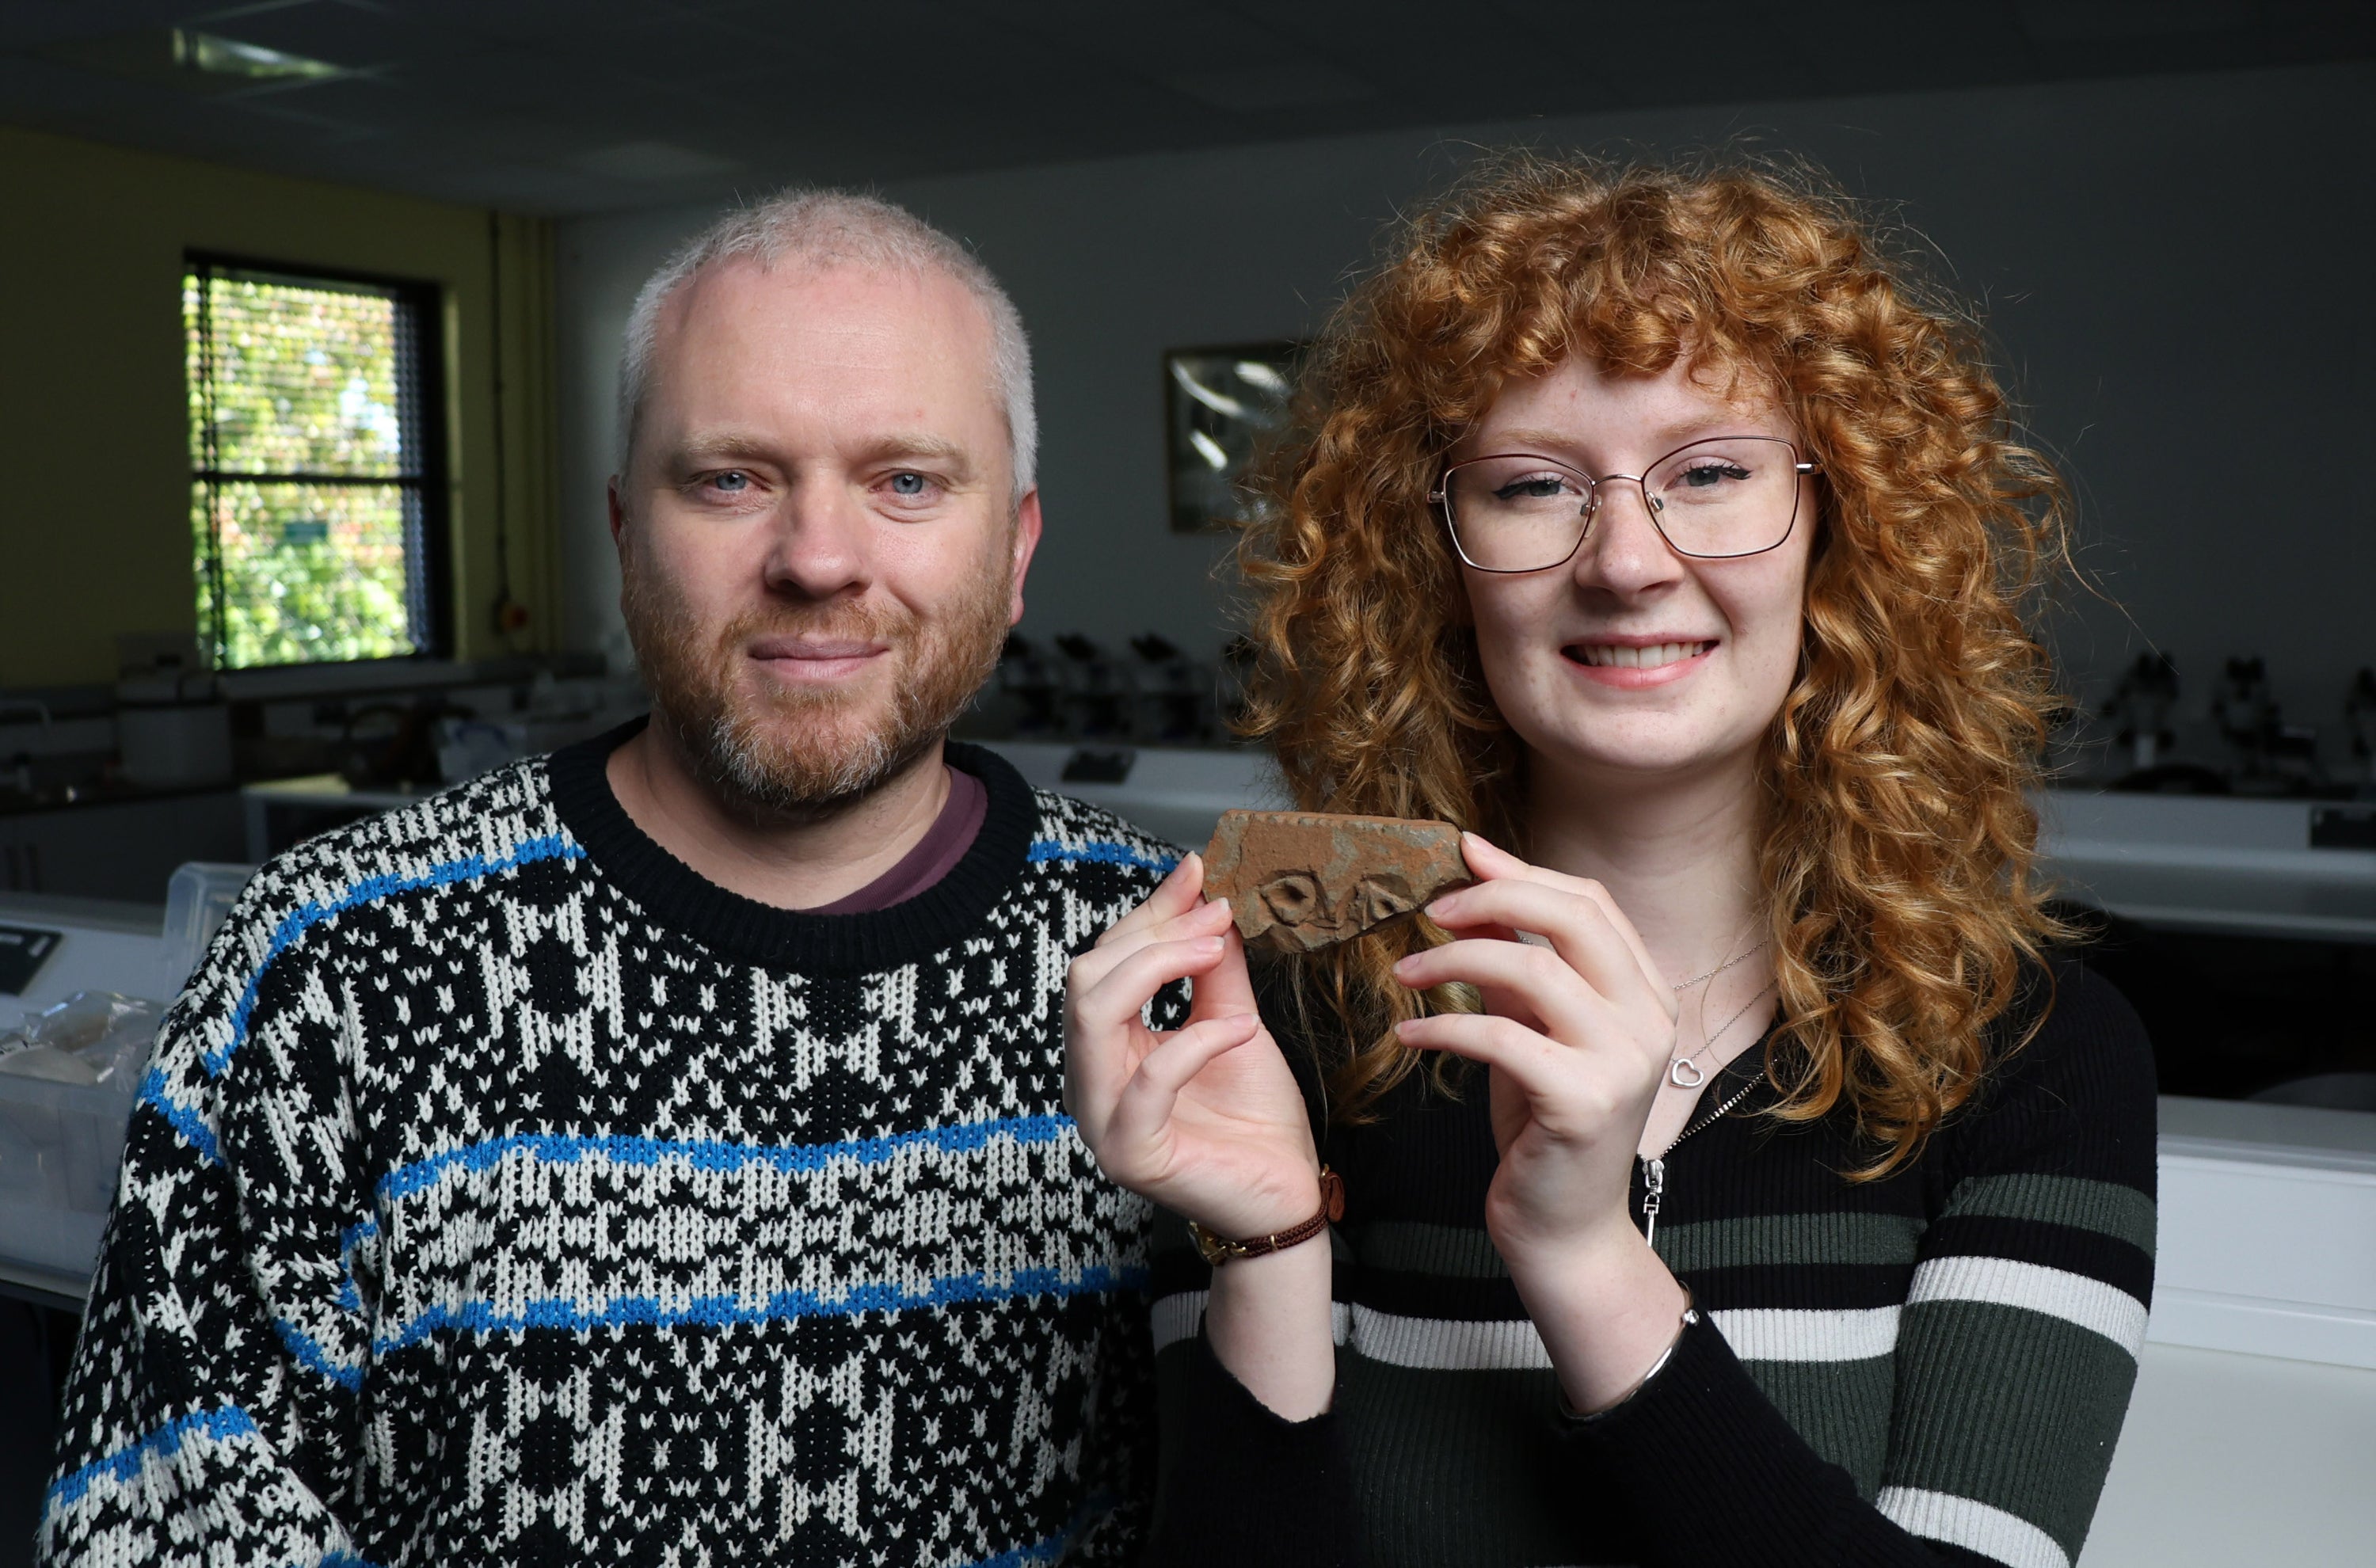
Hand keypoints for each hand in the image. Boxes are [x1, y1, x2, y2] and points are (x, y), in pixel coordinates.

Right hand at [1064, 853, 1321, 1237]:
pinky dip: (1195, 1042)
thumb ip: (1213, 965)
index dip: (1150, 912)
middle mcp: (1090, 1078)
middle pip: (1087, 977)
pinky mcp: (1130, 1152)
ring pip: (1092, 1015)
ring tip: (1217, 954)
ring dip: (1159, 969)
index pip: (1104, 960)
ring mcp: (1101, 1118)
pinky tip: (1240, 1030)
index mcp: (1106, 1045)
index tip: (1198, 874)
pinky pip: (1145, 1080)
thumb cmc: (1254, 1115)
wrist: (1285, 1191)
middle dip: (1153, 935)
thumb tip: (1203, 894)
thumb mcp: (1234, 1019)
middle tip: (1217, 917)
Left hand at [1389, 834, 1678, 1271]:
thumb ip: (1515, 968)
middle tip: (1429, 908)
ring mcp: (1625, 1061)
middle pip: (1576, 919)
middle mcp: (1650, 1020)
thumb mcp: (1532, 1033)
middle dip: (1493, 897)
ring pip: (1536, 969)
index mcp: (1647, 994)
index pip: (1593, 905)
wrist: (1564, 1228)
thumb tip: (1472, 896)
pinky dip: (1444, 1025)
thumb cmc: (1544, 1127)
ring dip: (1455, 960)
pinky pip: (1500, 1036)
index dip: (1524, 872)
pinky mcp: (1583, 1102)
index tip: (1462, 855)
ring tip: (1405, 974)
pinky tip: (1410, 1034)